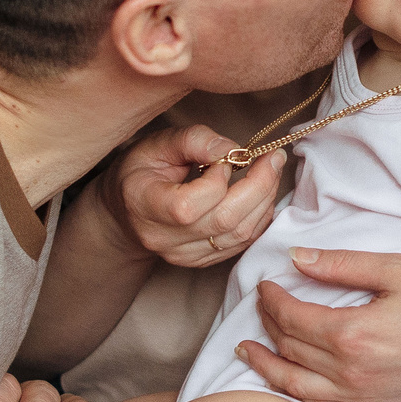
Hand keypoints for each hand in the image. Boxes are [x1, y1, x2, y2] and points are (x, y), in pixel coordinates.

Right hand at [109, 125, 289, 268]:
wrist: (127, 212)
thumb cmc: (140, 172)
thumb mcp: (156, 144)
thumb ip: (193, 140)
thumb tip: (231, 149)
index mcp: (146, 207)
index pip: (190, 205)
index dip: (217, 178)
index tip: (226, 157)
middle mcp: (165, 240)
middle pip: (225, 221)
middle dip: (259, 185)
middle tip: (273, 157)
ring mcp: (185, 255)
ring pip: (240, 234)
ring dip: (264, 199)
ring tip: (270, 171)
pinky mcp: (203, 261)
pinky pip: (242, 242)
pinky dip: (259, 216)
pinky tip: (261, 194)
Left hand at [237, 248, 400, 401]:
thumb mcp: (395, 270)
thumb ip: (341, 265)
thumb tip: (297, 258)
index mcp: (353, 334)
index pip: (291, 317)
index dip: (270, 299)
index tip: (265, 284)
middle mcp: (351, 372)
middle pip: (289, 348)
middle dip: (266, 324)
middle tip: (260, 306)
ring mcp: (361, 397)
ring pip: (295, 385)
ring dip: (266, 367)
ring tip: (247, 352)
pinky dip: (295, 392)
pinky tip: (286, 380)